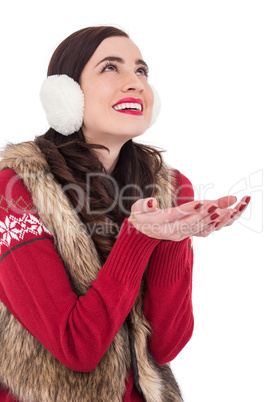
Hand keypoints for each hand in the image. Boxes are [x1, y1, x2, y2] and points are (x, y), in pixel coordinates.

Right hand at [128, 195, 250, 240]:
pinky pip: (198, 230)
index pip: (175, 215)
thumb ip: (144, 206)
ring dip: (210, 219)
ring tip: (225, 209)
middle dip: (205, 213)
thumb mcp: (137, 209)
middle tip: (219, 204)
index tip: (201, 203)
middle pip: (189, 221)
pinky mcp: (183, 235)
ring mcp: (178, 234)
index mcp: (158, 224)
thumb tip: (151, 202)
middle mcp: (170, 231)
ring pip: (196, 226)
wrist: (140, 233)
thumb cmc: (138, 216)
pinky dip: (209, 224)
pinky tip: (221, 217)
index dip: (189, 209)